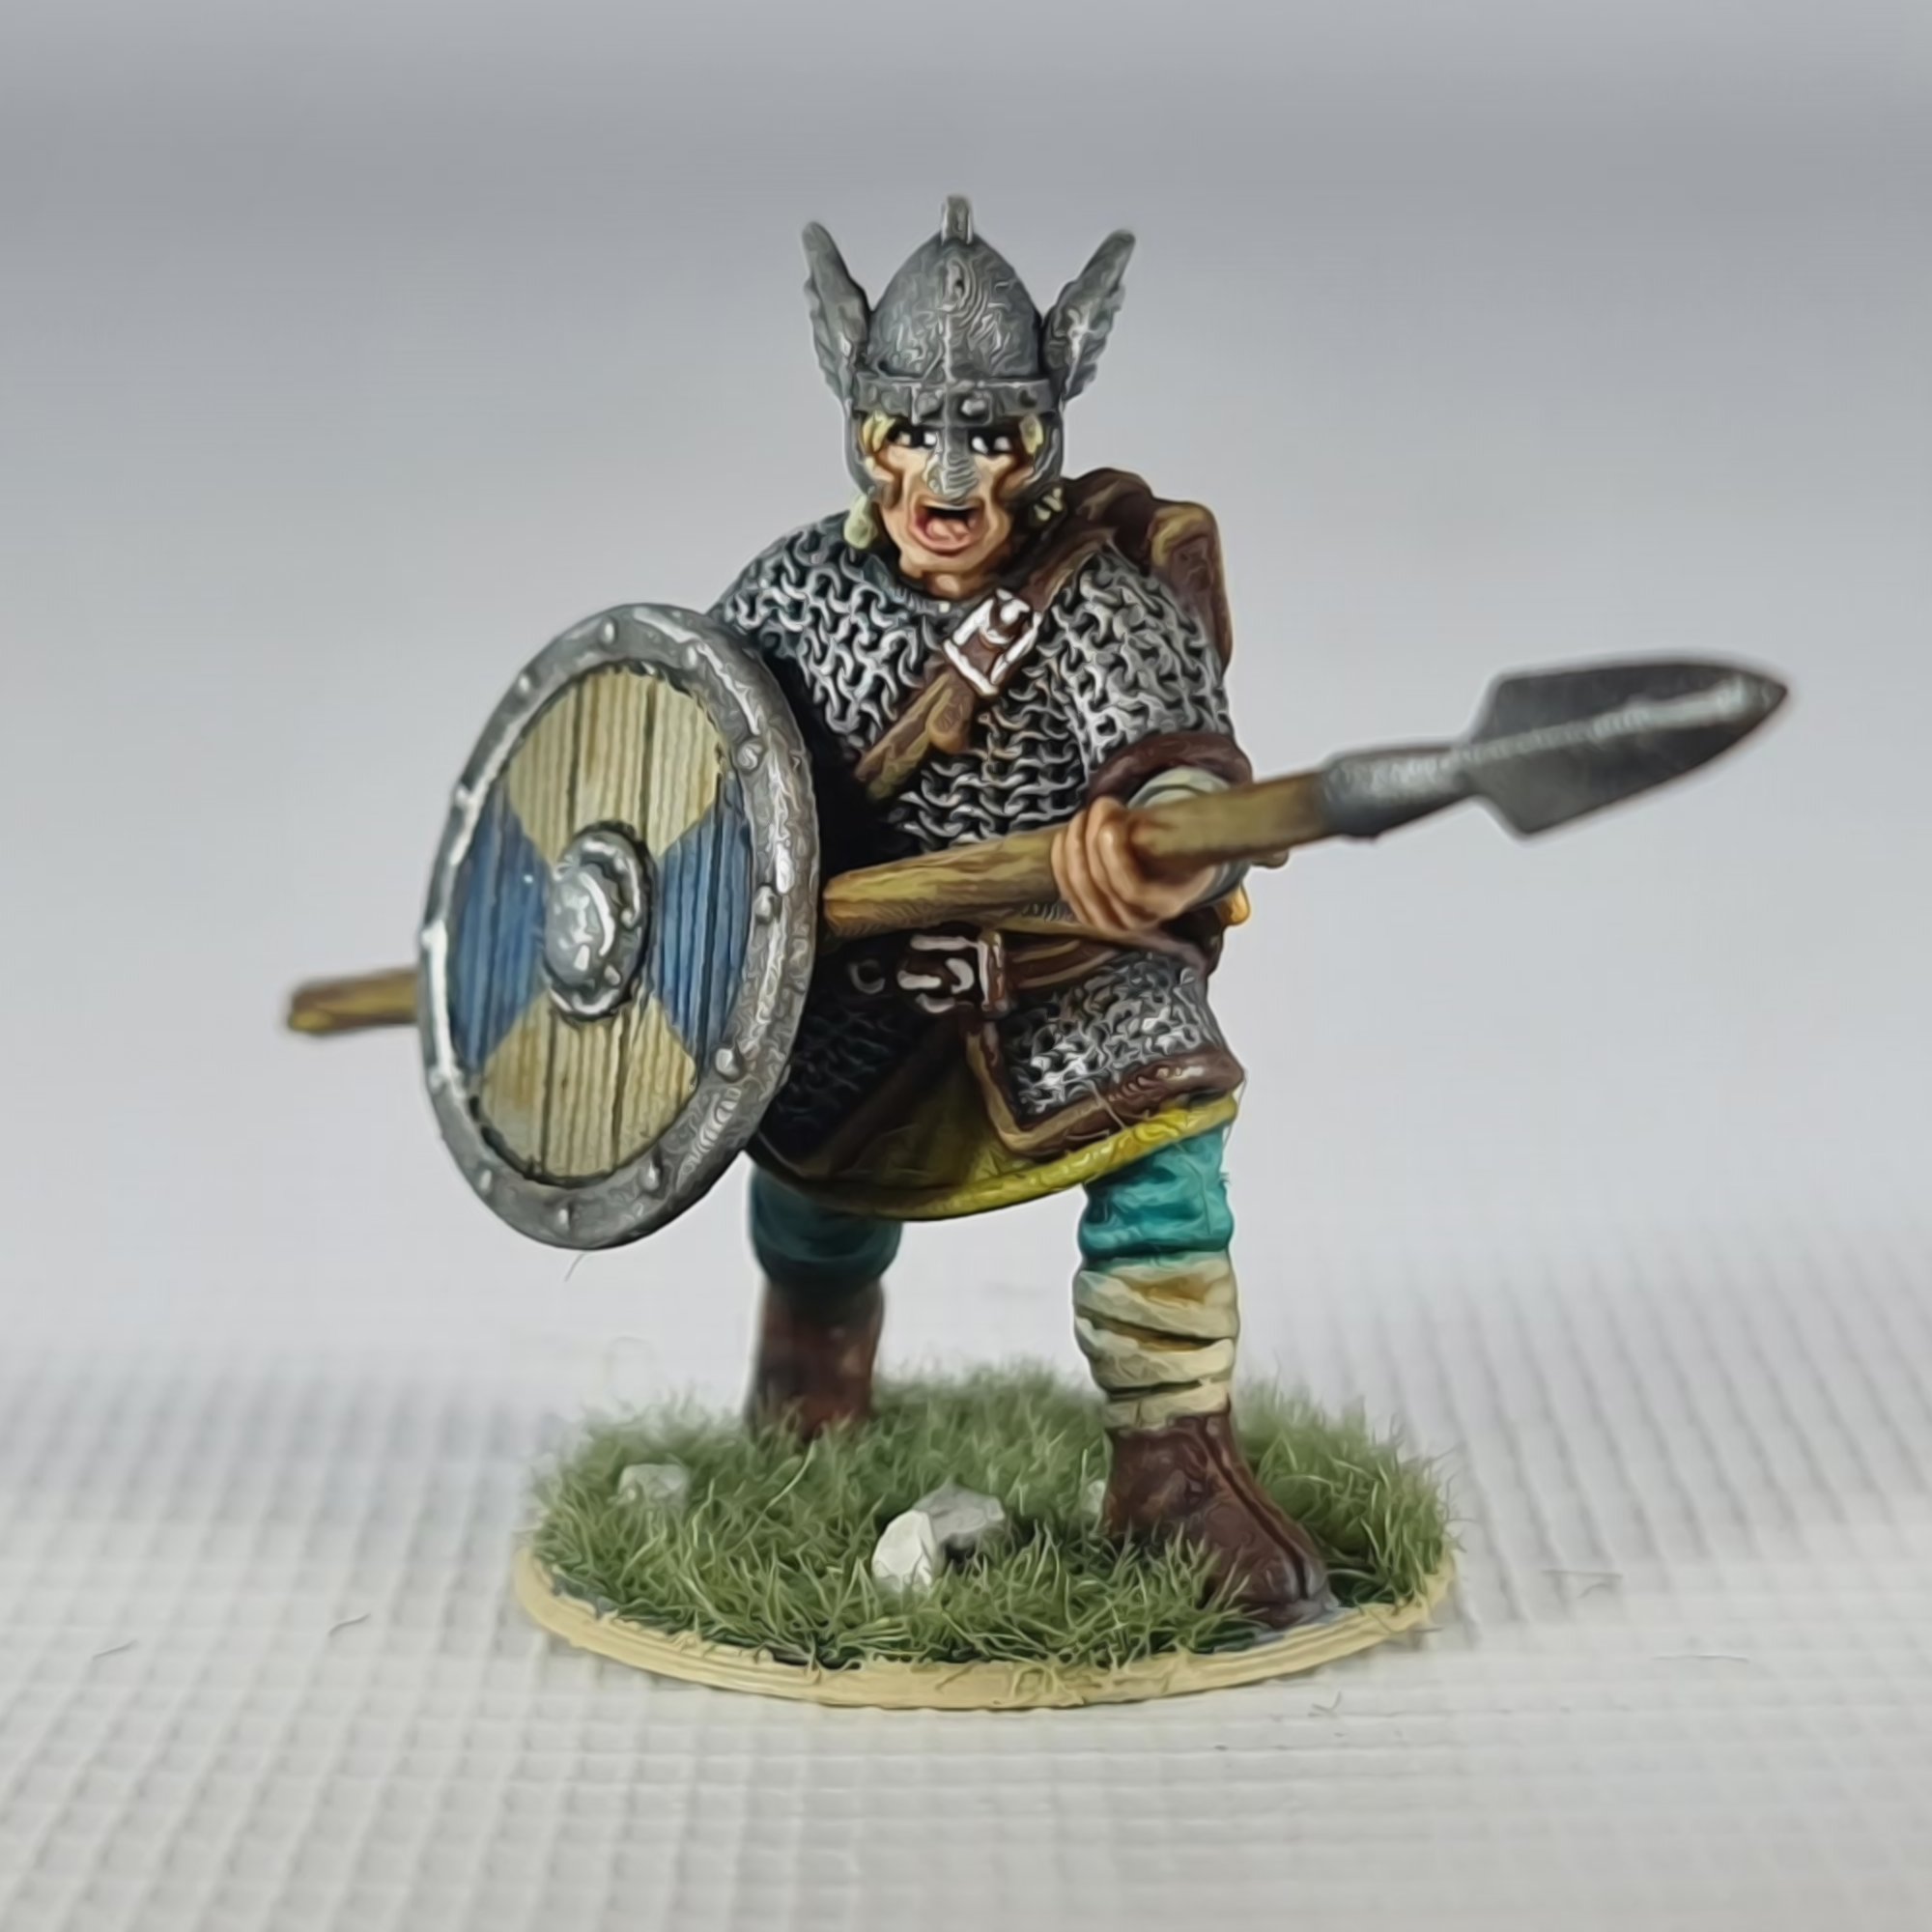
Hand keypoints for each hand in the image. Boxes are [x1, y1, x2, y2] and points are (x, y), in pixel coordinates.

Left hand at [1049, 796, 1218, 938]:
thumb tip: (1108, 817)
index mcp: (1167, 903)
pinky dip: (1062, 861)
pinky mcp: (1090, 917)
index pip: (1132, 890)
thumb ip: (1147, 830)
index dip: (1115, 858)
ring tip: (1082, 818)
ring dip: (1075, 848)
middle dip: (1091, 842)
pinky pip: (1067, 891)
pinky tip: (1064, 836)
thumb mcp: (1171, 835)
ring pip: (1080, 888)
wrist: (1166, 865)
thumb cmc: (1172, 844)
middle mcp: (1139, 921)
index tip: (1108, 826)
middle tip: (1094, 808)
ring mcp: (1113, 924)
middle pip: (1101, 885)